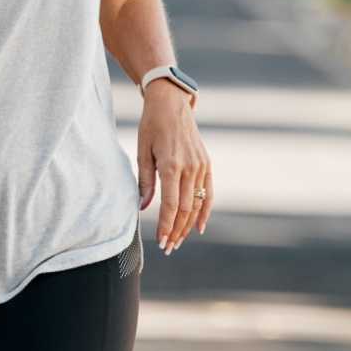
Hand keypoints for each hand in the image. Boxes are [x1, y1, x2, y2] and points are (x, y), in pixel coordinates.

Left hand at [136, 82, 211, 253]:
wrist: (171, 103)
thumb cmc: (152, 125)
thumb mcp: (142, 151)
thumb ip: (144, 180)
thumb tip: (142, 207)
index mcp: (170, 164)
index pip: (170, 205)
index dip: (166, 226)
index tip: (160, 241)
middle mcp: (189, 167)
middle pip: (185, 209)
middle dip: (176, 231)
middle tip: (168, 247)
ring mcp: (201, 166)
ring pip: (197, 204)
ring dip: (187, 226)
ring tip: (178, 240)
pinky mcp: (207, 164)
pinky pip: (208, 193)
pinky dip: (204, 212)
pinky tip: (198, 227)